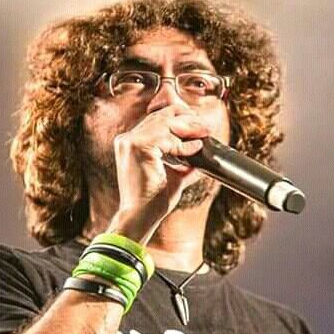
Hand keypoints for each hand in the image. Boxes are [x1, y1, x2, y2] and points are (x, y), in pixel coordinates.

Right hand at [113, 104, 209, 222]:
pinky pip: (166, 137)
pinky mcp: (138, 147)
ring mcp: (130, 142)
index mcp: (131, 144)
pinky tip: (195, 148)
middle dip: (187, 119)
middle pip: (161, 116)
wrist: (141, 217)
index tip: (199, 126)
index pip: (156, 120)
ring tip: (204, 134)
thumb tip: (203, 155)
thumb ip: (185, 164)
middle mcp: (127, 140)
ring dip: (188, 128)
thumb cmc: (153, 201)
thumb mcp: (174, 176)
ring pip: (165, 123)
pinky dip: (183, 143)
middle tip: (206, 127)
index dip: (179, 119)